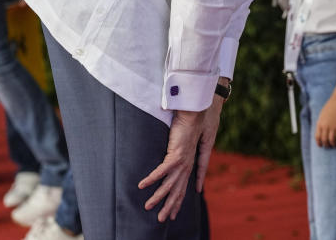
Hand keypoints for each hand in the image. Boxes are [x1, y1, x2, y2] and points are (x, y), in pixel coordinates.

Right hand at [138, 93, 223, 221]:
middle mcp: (186, 166)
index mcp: (188, 165)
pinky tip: (142, 185)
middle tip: (162, 219)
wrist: (194, 116)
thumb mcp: (180, 145)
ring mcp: (182, 162)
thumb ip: (174, 154)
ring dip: (157, 197)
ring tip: (147, 207)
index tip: (173, 214)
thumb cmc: (186, 127)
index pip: (183, 188)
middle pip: (177, 192)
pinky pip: (161, 171)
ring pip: (168, 185)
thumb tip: (168, 158)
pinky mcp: (175, 155)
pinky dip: (152, 179)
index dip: (178, 202)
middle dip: (169, 207)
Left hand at [315, 95, 335, 147]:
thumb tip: (321, 131)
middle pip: (324, 140)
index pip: (317, 137)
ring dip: (333, 144)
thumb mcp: (322, 115)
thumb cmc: (330, 107)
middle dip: (326, 145)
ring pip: (332, 140)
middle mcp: (325, 126)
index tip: (321, 145)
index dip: (319, 143)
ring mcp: (333, 127)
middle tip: (328, 146)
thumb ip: (320, 123)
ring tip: (335, 145)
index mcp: (320, 123)